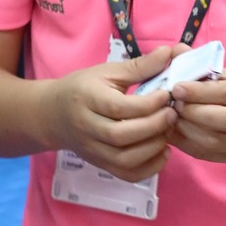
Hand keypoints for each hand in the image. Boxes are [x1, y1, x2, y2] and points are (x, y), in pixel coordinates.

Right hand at [44, 45, 182, 181]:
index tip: (167, 94)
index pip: (118, 107)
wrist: (53, 115)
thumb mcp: (107, 72)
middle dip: (153, 126)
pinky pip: (126, 174)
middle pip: (121, 136)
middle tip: (172, 113)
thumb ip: (139, 66)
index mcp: (86, 99)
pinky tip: (162, 151)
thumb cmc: (83, 88)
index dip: (148, 103)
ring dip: (153, 148)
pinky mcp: (100, 164)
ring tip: (168, 131)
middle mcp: (86, 128)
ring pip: (124, 159)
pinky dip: (149, 168)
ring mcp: (92, 150)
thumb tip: (169, 52)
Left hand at [169, 70, 225, 163]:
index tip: (177, 87)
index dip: (200, 92)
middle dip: (192, 112)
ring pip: (215, 141)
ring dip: (187, 130)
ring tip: (172, 118)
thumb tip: (177, 51)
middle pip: (222, 120)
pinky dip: (190, 145)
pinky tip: (177, 134)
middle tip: (173, 103)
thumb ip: (211, 68)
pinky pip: (213, 156)